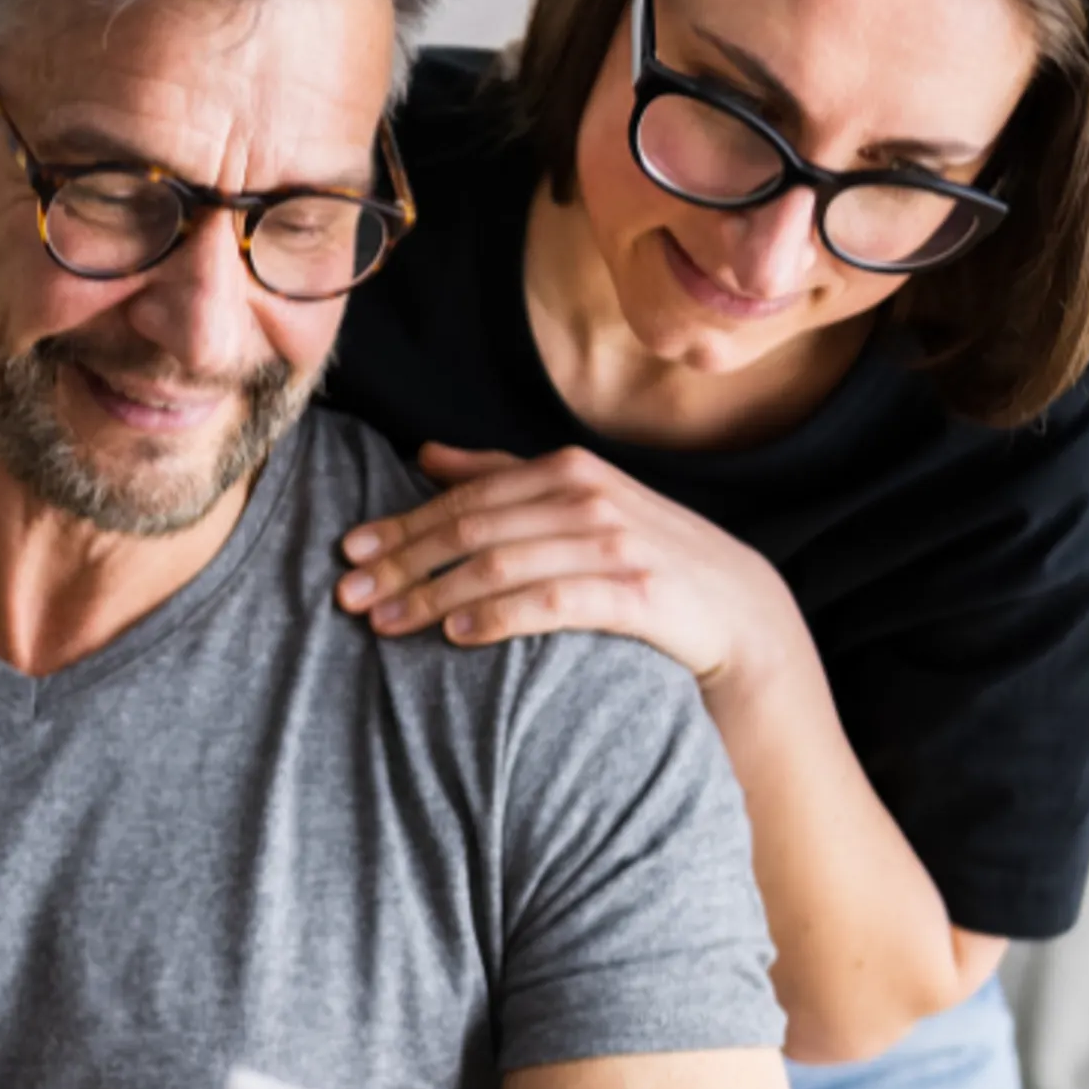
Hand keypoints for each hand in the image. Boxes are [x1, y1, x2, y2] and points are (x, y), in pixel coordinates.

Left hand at [334, 443, 798, 694]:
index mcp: (567, 470)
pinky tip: (454, 636)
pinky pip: (549, 602)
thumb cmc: (643, 558)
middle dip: (402, 562)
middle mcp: (588, 497)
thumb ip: (502, 476)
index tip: (349, 553)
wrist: (740, 614)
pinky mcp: (634, 593)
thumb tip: (424, 453)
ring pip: (499, 565)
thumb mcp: (578, 505)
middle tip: (348, 596)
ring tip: (384, 624)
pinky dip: (496, 616)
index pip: (465, 497)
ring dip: (433, 595)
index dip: (401, 524)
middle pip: (471, 529)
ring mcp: (613, 544)